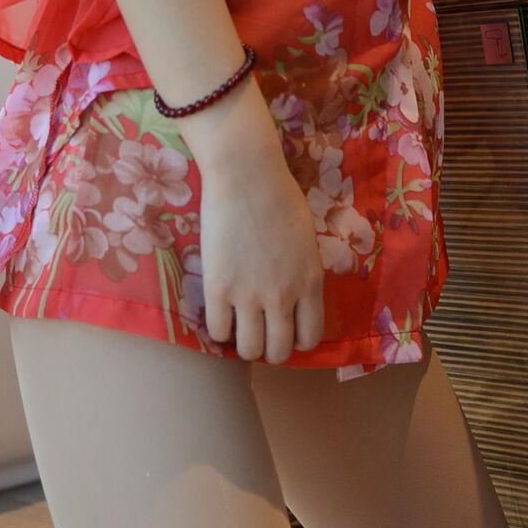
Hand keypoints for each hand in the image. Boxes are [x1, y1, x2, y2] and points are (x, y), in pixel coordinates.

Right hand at [195, 110, 325, 364]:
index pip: (310, 338)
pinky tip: (221, 312)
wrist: (247, 176)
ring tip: (239, 327)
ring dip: (244, 344)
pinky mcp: (219, 289)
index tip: (286, 329)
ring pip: (248, 350)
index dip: (297, 339)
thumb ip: (304, 274)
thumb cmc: (281, 198)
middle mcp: (283, 297)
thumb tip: (295, 297)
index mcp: (310, 283)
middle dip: (270, 347)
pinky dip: (219, 329)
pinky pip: (218, 331)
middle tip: (260, 331)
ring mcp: (250, 296)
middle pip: (278, 351)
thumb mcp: (307, 242)